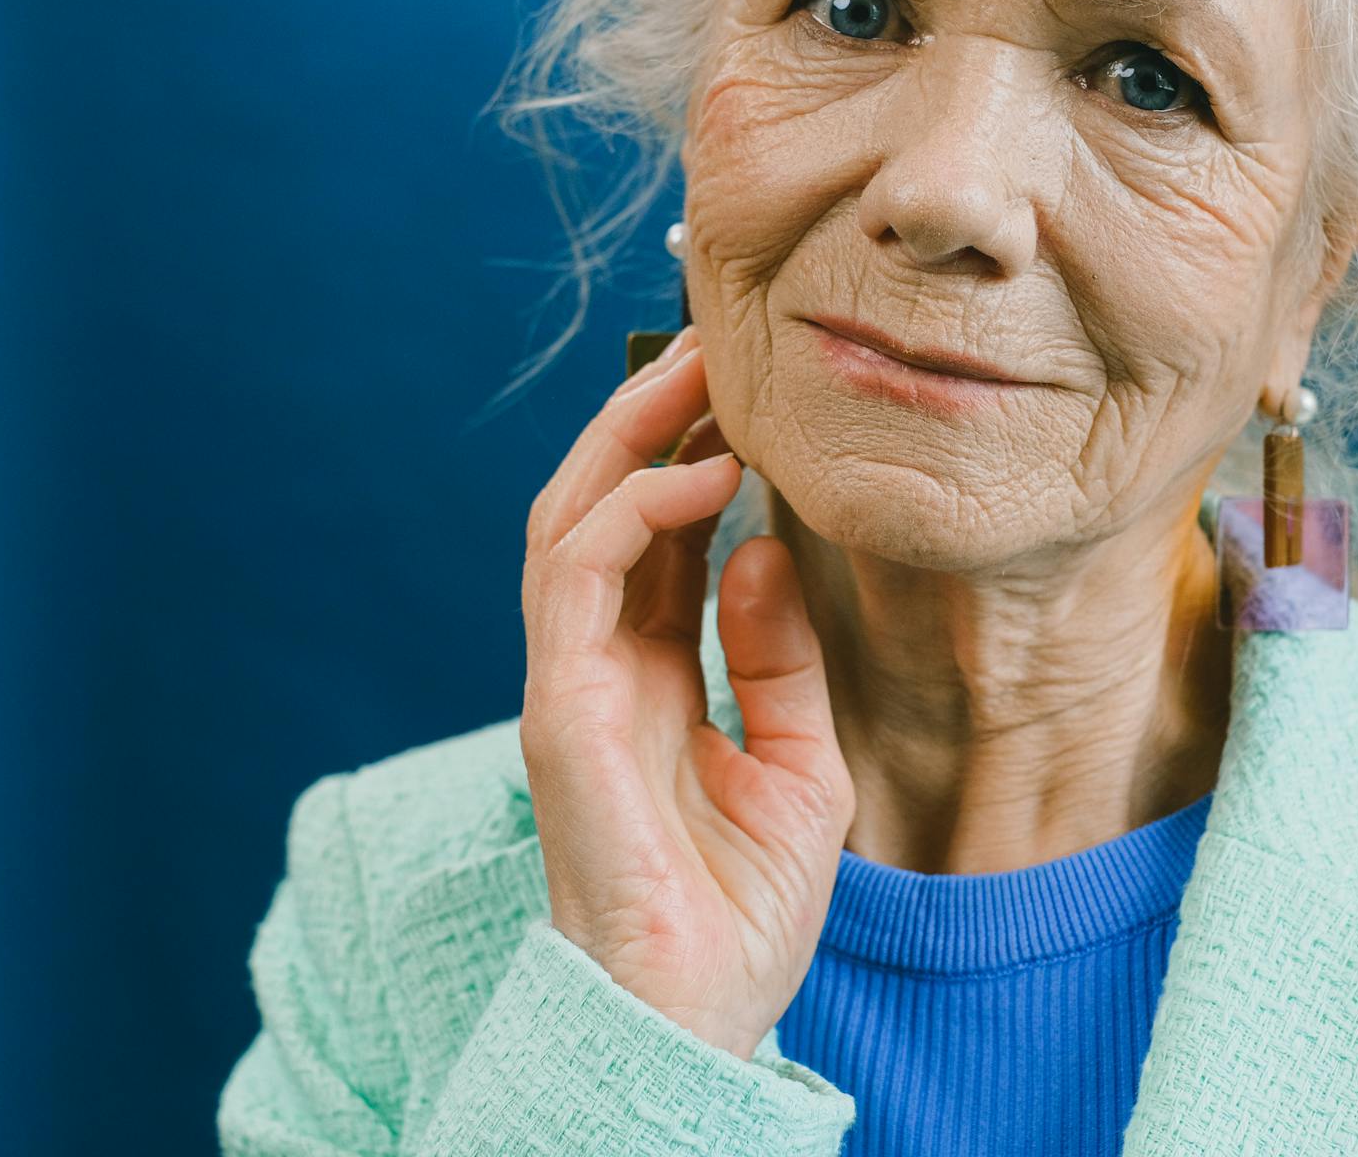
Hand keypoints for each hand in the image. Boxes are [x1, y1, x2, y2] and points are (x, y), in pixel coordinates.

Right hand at [518, 324, 854, 1060]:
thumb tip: (770, 547)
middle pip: (605, 509)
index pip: (659, 540)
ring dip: (627, 438)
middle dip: (650, 421)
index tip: (749, 393)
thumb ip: (780, 658)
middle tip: (711, 346)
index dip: (693, 457)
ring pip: (569, 520)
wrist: (697, 1010)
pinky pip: (574, 577)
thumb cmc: (742, 910)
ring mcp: (571, 680)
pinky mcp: (558, 704)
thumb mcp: (799, 765)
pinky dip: (629, 512)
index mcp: (656, 676)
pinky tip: (699, 478)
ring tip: (695, 373)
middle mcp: (603, 666)